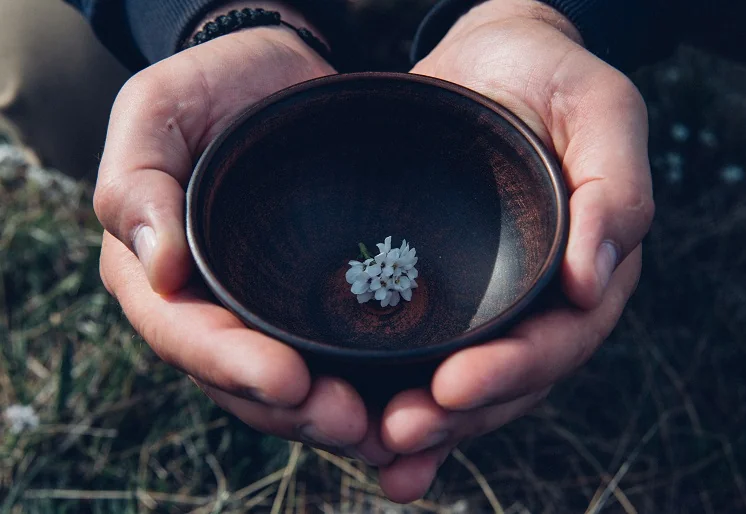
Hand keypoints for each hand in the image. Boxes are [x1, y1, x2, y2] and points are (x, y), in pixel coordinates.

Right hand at [95, 3, 393, 466]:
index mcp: (157, 271)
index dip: (231, 365)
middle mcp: (207, 305)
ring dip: (328, 416)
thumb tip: (155, 268)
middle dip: (291, 409)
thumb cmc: (215, 87)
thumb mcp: (157, 108)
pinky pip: (329, 358)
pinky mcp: (308, 306)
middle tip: (350, 421)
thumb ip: (136, 181)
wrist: (281, 77)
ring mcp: (260, 311)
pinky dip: (360, 387)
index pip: (184, 334)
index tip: (288, 379)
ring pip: (286, 386)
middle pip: (238, 380)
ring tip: (379, 428)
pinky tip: (398, 405)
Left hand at [378, 0, 653, 501]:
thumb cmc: (550, 76)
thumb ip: (615, 187)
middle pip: (506, 379)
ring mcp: (488, 301)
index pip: (559, 339)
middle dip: (456, 412)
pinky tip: (372, 436)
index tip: (455, 385)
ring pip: (464, 381)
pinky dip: (400, 395)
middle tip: (400, 431)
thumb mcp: (601, 110)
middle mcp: (538, 298)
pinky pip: (425, 352)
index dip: (512, 370)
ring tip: (379, 450)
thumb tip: (595, 278)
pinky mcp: (442, 291)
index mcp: (586, 268)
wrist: (490, 59)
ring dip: (427, 423)